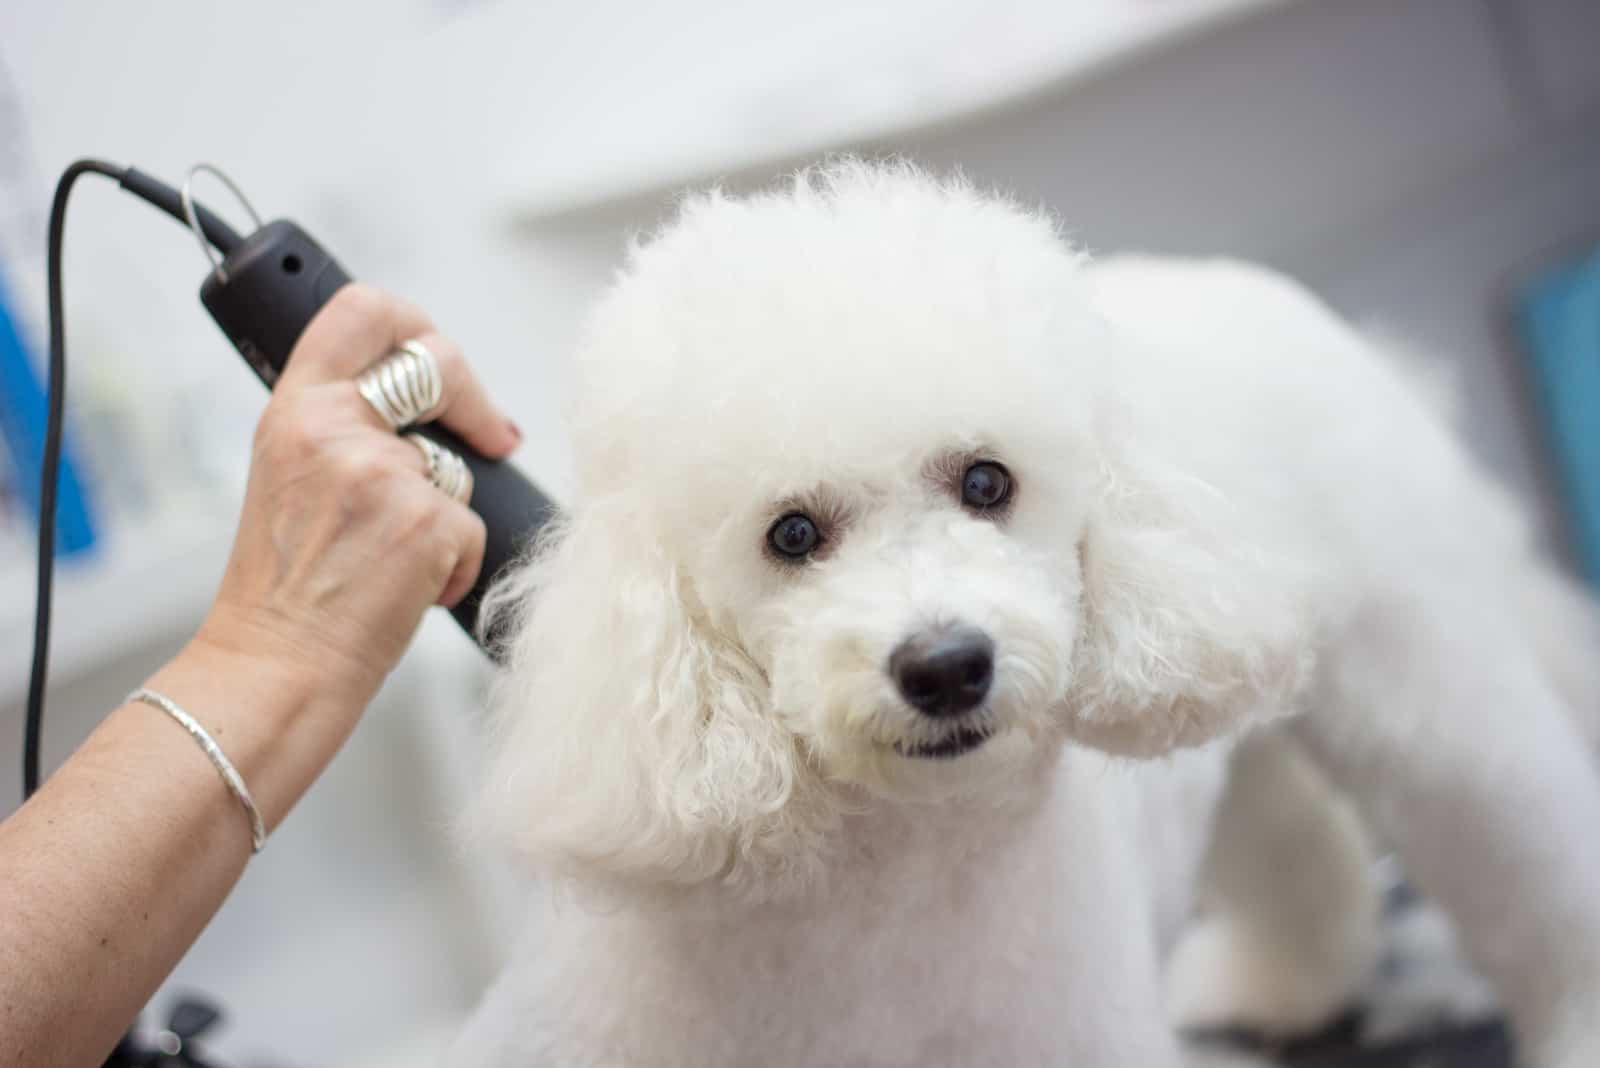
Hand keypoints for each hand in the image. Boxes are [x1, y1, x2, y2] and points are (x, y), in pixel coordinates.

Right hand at [194, 284, 520, 711]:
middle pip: (436, 361)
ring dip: (448, 512)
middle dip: (477, 401)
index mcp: (294, 410)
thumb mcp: (291, 479)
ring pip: (459, 465)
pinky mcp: (428, 521)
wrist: (276, 668)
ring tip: (393, 560)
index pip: (360, 311)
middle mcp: (334, 428)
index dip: (414, 321)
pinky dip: (456, 565)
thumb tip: (421, 406)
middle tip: (495, 436)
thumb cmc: (287, 592)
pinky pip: (473, 526)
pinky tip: (410, 592)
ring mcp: (384, 474)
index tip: (438, 354)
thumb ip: (340, 428)